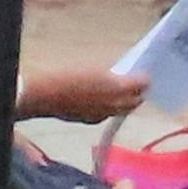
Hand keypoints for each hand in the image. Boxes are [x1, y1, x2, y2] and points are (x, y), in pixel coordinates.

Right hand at [26, 66, 151, 125]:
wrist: (44, 95)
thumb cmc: (66, 76)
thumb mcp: (94, 67)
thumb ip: (114, 74)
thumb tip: (123, 75)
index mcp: (120, 88)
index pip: (143, 84)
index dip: (143, 78)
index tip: (141, 73)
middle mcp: (116, 105)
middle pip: (136, 101)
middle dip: (137, 93)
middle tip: (132, 84)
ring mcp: (104, 115)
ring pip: (122, 109)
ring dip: (123, 101)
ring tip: (115, 91)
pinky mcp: (92, 121)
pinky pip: (107, 114)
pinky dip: (108, 108)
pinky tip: (98, 100)